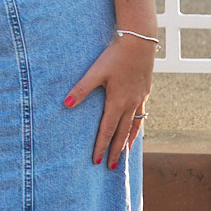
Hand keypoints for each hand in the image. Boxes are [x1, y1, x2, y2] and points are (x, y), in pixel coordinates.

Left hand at [63, 34, 154, 169]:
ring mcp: (140, 99)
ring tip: (124, 154)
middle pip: (121, 133)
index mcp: (117, 102)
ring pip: (134, 126)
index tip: (96, 161)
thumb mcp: (96, 71)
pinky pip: (141, 116)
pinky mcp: (144, 92)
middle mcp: (130, 104)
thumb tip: (66, 104)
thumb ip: (81, 88)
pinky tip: (136, 129)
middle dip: (115, 151)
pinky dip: (137, 127)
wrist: (140, 43)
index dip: (101, 146)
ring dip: (128, 141)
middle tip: (111, 167)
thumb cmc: (115, 56)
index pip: (107, 130)